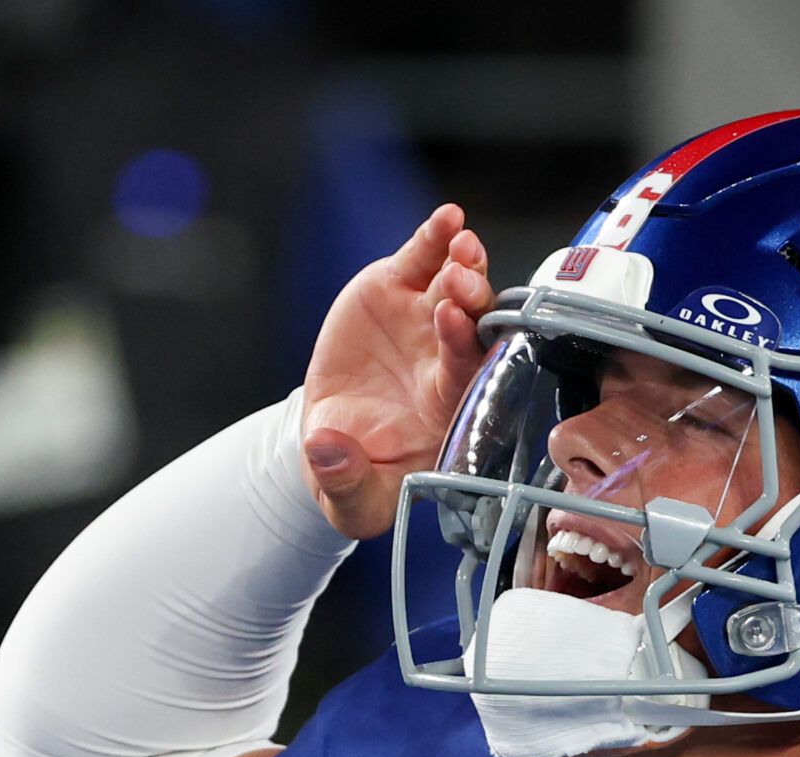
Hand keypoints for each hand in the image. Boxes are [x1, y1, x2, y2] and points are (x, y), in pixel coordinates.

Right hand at [298, 204, 495, 539]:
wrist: (334, 439)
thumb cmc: (357, 473)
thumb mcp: (350, 495)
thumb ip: (345, 481)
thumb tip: (325, 452)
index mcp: (449, 408)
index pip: (467, 374)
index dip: (461, 347)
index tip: (450, 322)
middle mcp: (448, 360)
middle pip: (474, 326)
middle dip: (471, 301)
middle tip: (462, 279)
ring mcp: (427, 320)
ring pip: (458, 286)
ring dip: (465, 264)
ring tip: (461, 243)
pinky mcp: (400, 289)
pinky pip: (425, 260)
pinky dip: (437, 237)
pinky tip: (447, 218)